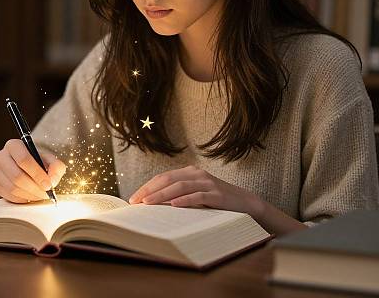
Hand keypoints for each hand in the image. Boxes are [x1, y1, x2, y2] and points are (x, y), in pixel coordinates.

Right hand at [0, 139, 66, 202]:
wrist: (23, 166)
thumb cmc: (37, 161)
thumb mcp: (49, 159)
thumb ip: (56, 167)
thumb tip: (52, 180)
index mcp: (13, 145)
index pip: (24, 160)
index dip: (37, 174)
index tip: (48, 185)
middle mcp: (1, 156)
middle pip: (17, 176)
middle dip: (34, 187)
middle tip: (46, 193)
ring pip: (13, 188)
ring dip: (30, 195)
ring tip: (41, 195)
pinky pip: (9, 196)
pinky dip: (23, 199)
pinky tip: (32, 196)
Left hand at [128, 165, 262, 217]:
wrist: (245, 203)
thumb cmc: (216, 201)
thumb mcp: (195, 194)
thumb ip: (179, 195)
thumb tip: (152, 205)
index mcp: (189, 172)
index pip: (163, 177)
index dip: (147, 187)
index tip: (133, 199)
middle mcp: (196, 174)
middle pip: (168, 179)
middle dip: (149, 190)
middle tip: (136, 202)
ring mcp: (207, 183)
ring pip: (179, 186)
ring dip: (162, 195)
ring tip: (148, 204)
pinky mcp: (216, 194)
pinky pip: (198, 196)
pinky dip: (185, 200)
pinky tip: (174, 206)